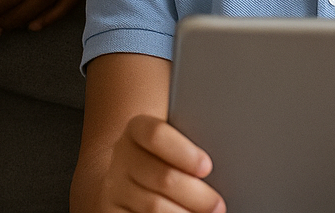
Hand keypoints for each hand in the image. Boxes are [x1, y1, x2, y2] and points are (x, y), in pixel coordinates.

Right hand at [98, 114, 224, 212]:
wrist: (116, 180)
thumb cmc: (158, 159)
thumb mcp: (166, 144)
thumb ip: (186, 149)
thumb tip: (222, 164)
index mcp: (136, 130)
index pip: (156, 135)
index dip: (183, 152)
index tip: (207, 166)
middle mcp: (121, 157)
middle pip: (163, 177)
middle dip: (197, 195)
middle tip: (218, 205)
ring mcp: (113, 188)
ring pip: (154, 206)